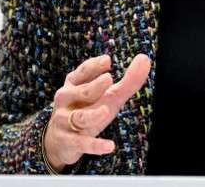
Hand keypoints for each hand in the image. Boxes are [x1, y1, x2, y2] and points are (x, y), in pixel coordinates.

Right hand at [44, 53, 150, 171]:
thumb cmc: (88, 110)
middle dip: (94, 86)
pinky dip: (96, 145)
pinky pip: (83, 143)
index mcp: (74, 84)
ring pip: (80, 117)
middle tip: (108, 79)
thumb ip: (127, 80)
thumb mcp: (108, 95)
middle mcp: (67, 100)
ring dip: (93, 114)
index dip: (94, 66)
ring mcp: (65, 121)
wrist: (60, 141)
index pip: (82, 72)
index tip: (107, 61)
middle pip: (82, 92)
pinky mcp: (69, 141)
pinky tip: (110, 146)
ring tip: (106, 110)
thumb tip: (145, 58)